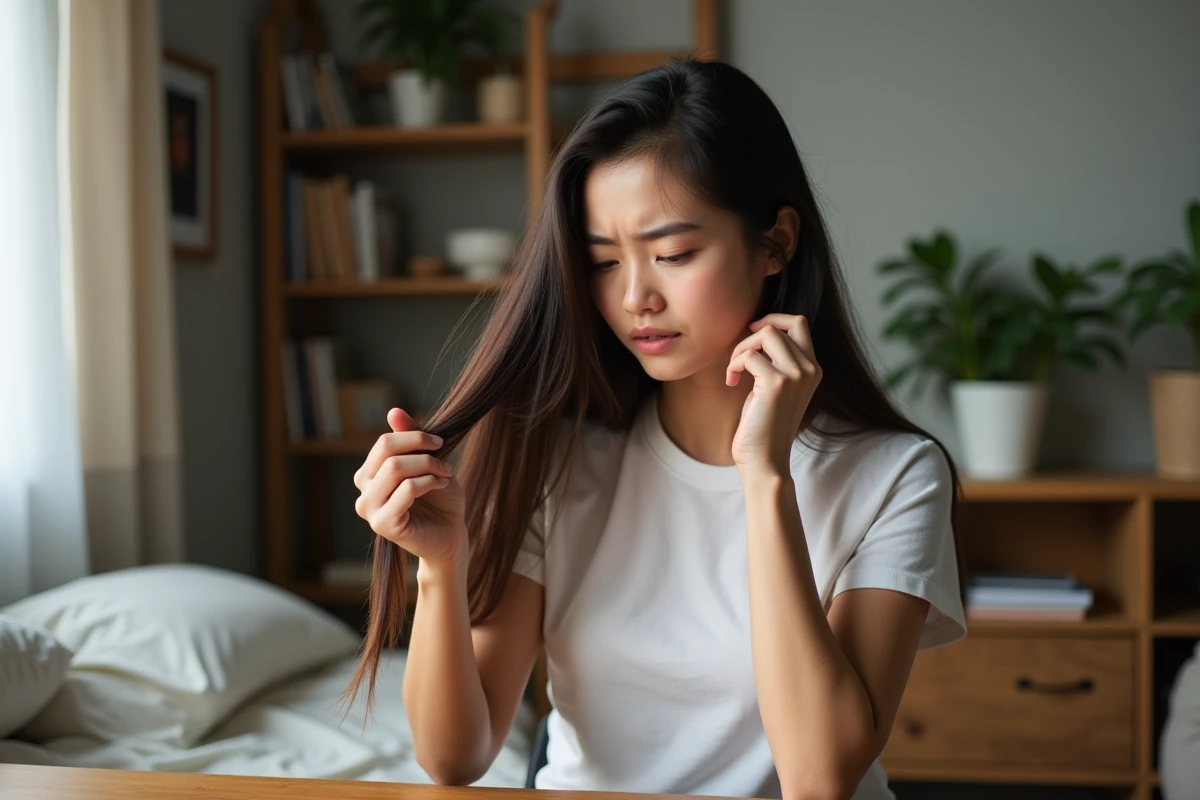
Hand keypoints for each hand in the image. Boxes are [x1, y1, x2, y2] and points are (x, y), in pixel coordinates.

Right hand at [353, 408, 466, 565]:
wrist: (451, 535)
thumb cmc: (439, 499)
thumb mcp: (427, 462)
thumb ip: (409, 438)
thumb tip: (393, 411)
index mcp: (369, 474)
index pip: (384, 442)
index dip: (414, 436)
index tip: (440, 442)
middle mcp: (363, 491)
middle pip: (386, 451)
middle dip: (421, 449)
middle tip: (444, 459)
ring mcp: (370, 509)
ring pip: (395, 468)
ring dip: (428, 466)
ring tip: (446, 474)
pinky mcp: (383, 525)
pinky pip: (406, 489)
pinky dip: (429, 482)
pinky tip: (442, 485)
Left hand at [726, 314, 821, 474]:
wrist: (765, 460)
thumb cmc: (764, 426)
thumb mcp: (775, 387)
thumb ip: (776, 361)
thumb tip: (758, 333)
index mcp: (813, 369)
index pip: (799, 324)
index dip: (773, 320)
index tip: (753, 332)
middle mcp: (809, 369)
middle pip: (780, 326)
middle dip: (752, 336)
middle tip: (739, 358)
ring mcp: (796, 375)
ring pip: (766, 335)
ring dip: (741, 349)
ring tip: (734, 371)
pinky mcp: (777, 383)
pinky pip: (749, 355)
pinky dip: (734, 364)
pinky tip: (731, 382)